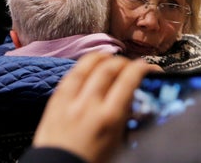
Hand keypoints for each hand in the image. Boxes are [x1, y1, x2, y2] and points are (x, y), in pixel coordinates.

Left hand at [32, 53, 148, 162]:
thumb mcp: (117, 143)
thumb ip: (124, 118)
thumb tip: (132, 101)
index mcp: (109, 118)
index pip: (128, 81)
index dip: (140, 68)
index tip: (146, 67)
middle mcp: (88, 105)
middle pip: (108, 68)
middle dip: (122, 62)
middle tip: (130, 65)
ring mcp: (69, 100)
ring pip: (86, 66)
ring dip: (100, 58)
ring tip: (109, 57)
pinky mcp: (54, 101)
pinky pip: (69, 76)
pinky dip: (81, 68)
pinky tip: (86, 68)